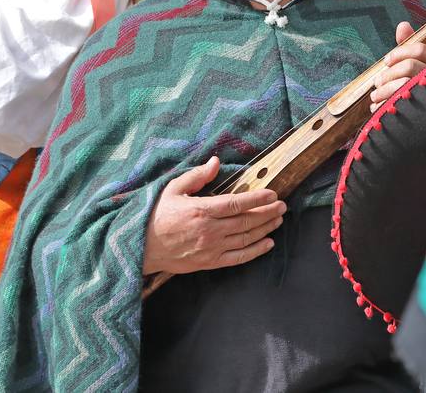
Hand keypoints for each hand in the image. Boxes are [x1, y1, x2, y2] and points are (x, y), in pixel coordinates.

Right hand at [142, 156, 286, 275]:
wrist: (141, 247)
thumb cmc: (156, 215)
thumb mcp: (173, 188)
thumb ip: (197, 176)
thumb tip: (215, 162)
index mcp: (202, 209)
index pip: (237, 203)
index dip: (258, 198)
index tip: (273, 194)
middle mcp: (210, 230)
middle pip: (247, 221)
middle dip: (268, 212)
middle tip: (283, 206)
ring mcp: (211, 248)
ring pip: (246, 238)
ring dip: (265, 228)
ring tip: (279, 220)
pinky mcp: (210, 262)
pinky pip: (238, 258)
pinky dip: (256, 251)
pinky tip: (267, 243)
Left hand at [370, 22, 425, 110]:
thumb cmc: (422, 94)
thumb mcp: (417, 69)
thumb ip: (408, 49)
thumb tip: (403, 25)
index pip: (421, 50)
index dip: (400, 52)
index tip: (386, 61)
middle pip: (409, 66)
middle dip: (388, 74)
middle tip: (377, 82)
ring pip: (402, 85)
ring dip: (382, 91)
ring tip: (375, 96)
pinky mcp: (423, 115)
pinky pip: (398, 106)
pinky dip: (382, 106)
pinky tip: (378, 108)